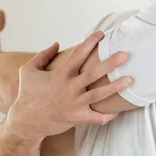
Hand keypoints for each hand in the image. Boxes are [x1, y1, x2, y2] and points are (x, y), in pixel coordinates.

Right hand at [6, 31, 131, 139]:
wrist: (26, 121)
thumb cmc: (27, 93)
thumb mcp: (28, 70)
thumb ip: (42, 55)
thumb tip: (57, 43)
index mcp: (59, 75)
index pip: (78, 54)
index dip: (90, 42)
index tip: (102, 34)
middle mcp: (69, 88)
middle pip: (93, 73)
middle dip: (110, 63)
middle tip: (125, 54)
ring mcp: (74, 104)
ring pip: (99, 94)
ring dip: (115, 87)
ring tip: (129, 80)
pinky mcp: (77, 118)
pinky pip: (97, 118)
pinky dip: (108, 115)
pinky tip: (119, 110)